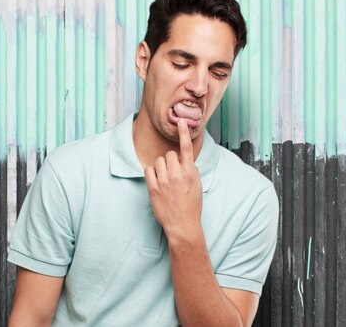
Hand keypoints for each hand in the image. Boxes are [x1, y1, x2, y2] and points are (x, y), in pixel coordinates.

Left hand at [144, 119, 202, 235]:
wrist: (182, 225)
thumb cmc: (192, 206)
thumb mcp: (197, 186)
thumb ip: (192, 171)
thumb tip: (185, 161)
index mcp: (190, 173)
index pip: (186, 148)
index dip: (184, 133)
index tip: (182, 121)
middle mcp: (177, 175)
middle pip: (169, 154)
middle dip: (170, 161)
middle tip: (173, 173)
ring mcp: (164, 181)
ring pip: (158, 161)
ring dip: (161, 167)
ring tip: (165, 179)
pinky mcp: (153, 188)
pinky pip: (149, 170)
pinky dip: (152, 173)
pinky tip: (157, 181)